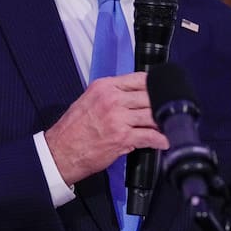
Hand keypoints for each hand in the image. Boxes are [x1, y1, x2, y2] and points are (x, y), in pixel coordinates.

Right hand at [45, 71, 168, 185]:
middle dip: (161, 105)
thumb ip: (111, 94)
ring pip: (152, 115)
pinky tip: (164, 142)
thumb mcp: (88, 100)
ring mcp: (118, 118)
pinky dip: (161, 140)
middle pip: (149, 96)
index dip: (154, 85)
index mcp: (104, 87)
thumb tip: (133, 95)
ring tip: (169, 126)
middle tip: (170, 111)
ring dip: (163, 122)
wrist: (61, 151)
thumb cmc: (73, 129)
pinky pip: (150, 136)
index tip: (162, 91)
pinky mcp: (123, 137)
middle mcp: (112, 99)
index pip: (139, 79)